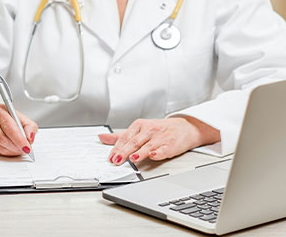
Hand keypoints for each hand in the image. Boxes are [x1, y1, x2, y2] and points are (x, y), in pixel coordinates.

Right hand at [0, 106, 37, 156]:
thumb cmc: (8, 118)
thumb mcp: (22, 118)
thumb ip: (29, 127)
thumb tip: (30, 138)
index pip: (10, 128)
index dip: (19, 140)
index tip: (27, 147)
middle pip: (3, 139)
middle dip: (17, 147)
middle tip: (25, 149)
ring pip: (0, 147)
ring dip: (12, 151)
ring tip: (19, 148)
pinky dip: (7, 152)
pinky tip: (12, 148)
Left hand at [98, 116, 219, 164]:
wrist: (183, 127)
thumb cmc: (159, 129)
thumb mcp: (138, 129)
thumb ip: (120, 136)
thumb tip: (102, 138)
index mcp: (139, 126)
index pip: (125, 138)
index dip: (117, 148)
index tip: (110, 157)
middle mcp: (148, 130)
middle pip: (134, 142)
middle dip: (124, 151)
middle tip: (116, 160)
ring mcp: (160, 138)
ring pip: (147, 145)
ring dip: (139, 152)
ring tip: (132, 159)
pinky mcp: (170, 145)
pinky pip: (163, 149)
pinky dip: (157, 152)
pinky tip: (152, 156)